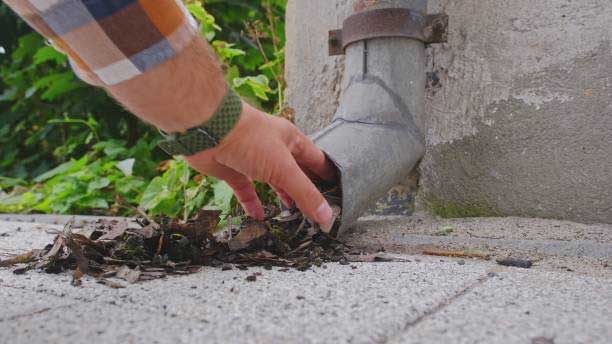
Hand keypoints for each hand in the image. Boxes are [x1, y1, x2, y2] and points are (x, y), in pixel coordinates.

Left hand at [184, 102, 336, 231]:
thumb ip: (305, 193)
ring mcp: (252, 159)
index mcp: (291, 140)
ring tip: (292, 212)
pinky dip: (252, 202)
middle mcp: (274, 148)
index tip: (338, 192)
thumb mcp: (284, 168)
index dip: (327, 176)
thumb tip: (326, 216)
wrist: (208, 130)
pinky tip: (259, 216)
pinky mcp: (233, 169)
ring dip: (281, 195)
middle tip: (316, 207)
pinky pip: (245, 189)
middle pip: (295, 172)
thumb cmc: (248, 138)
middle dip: (305, 189)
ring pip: (271, 181)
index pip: (316, 160)